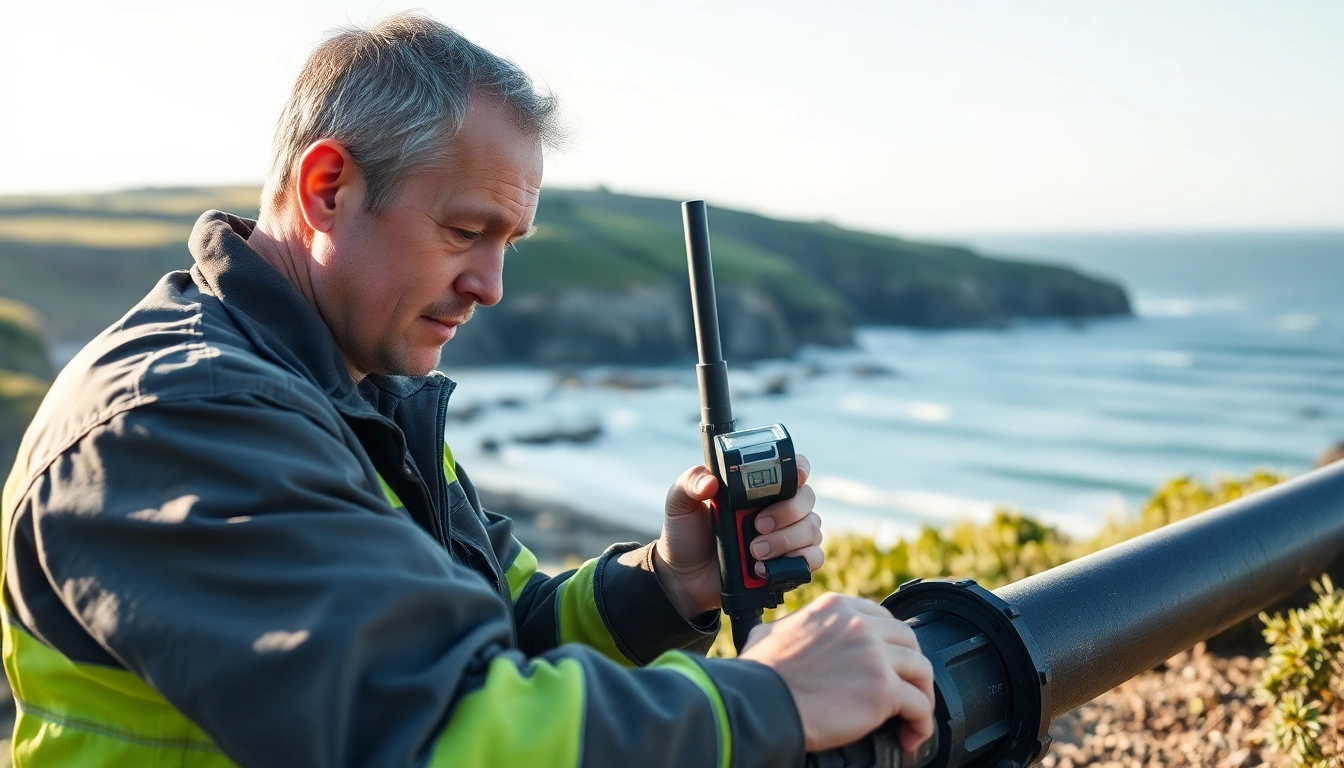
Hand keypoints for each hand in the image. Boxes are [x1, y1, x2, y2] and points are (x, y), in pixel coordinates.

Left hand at [652, 454, 821, 618]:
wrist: (686, 578)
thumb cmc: (687, 535)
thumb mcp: (680, 504)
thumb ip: (690, 484)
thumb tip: (710, 481)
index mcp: (758, 488)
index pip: (794, 469)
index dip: (800, 469)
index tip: (793, 478)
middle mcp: (779, 509)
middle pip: (807, 499)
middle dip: (787, 512)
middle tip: (758, 525)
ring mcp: (787, 537)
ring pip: (813, 529)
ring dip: (787, 540)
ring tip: (754, 552)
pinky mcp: (789, 564)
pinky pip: (814, 558)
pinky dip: (796, 562)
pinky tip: (765, 569)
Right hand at [740, 593, 935, 752]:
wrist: (761, 703)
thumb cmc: (759, 674)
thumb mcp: (773, 632)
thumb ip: (793, 627)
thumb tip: (792, 634)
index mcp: (835, 607)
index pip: (880, 617)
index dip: (888, 644)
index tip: (886, 664)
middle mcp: (859, 624)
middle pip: (907, 639)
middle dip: (910, 666)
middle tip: (904, 690)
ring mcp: (874, 655)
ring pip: (921, 669)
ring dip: (921, 693)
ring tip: (912, 716)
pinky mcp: (883, 689)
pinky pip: (919, 705)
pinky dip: (921, 723)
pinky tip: (910, 736)